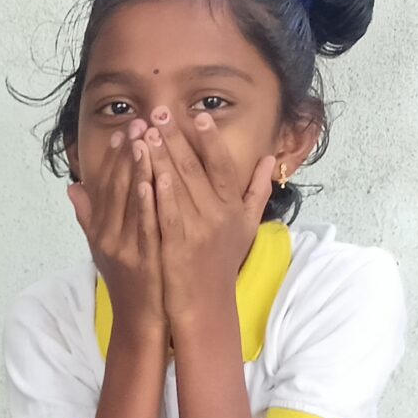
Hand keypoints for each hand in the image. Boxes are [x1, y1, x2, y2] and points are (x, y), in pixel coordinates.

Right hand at [66, 116, 162, 331]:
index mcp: (99, 231)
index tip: (124, 130)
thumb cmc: (127, 282)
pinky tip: (153, 178)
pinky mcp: (145, 258)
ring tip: (146, 137)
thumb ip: (88, 216)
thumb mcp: (101, 249)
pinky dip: (147, 200)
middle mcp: (108, 237)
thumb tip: (72, 187)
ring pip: (131, 201)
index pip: (105, 187)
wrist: (143, 320)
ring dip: (138, 167)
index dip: (113, 157)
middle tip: (139, 122)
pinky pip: (146, 224)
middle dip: (128, 153)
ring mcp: (126, 247)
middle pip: (117, 187)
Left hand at [146, 107, 273, 328]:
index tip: (197, 115)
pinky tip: (147, 172)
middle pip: (194, 168)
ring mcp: (197, 230)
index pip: (221, 165)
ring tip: (147, 132)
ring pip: (178, 186)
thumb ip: (257, 191)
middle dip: (176, 138)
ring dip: (161, 156)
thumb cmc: (221, 264)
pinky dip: (158, 192)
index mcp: (232, 206)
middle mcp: (218, 215)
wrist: (205, 305)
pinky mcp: (177, 245)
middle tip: (160, 112)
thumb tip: (269, 159)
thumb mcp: (246, 227)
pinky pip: (167, 213)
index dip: (209, 139)